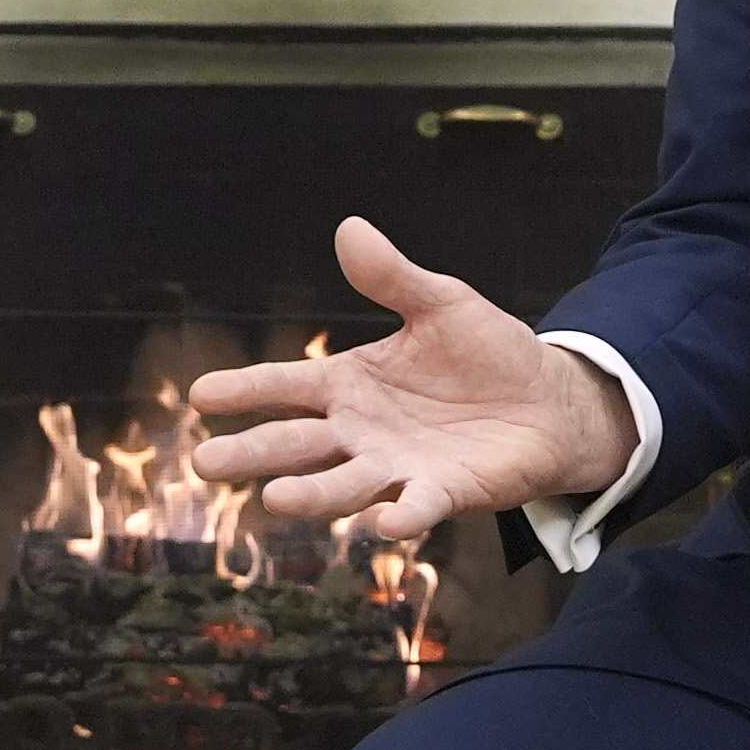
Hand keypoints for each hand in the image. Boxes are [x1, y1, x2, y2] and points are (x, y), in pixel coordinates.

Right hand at [189, 217, 638, 537]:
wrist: (549, 401)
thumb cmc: (486, 351)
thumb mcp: (440, 302)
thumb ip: (392, 276)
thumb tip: (349, 227)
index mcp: (350, 383)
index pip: (285, 386)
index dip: (244, 390)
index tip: (199, 394)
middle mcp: (361, 431)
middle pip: (295, 443)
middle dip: (252, 453)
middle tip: (205, 463)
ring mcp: (397, 466)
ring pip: (341, 483)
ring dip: (310, 494)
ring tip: (273, 500)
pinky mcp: (442, 493)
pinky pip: (415, 507)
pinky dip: (399, 517)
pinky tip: (383, 521)